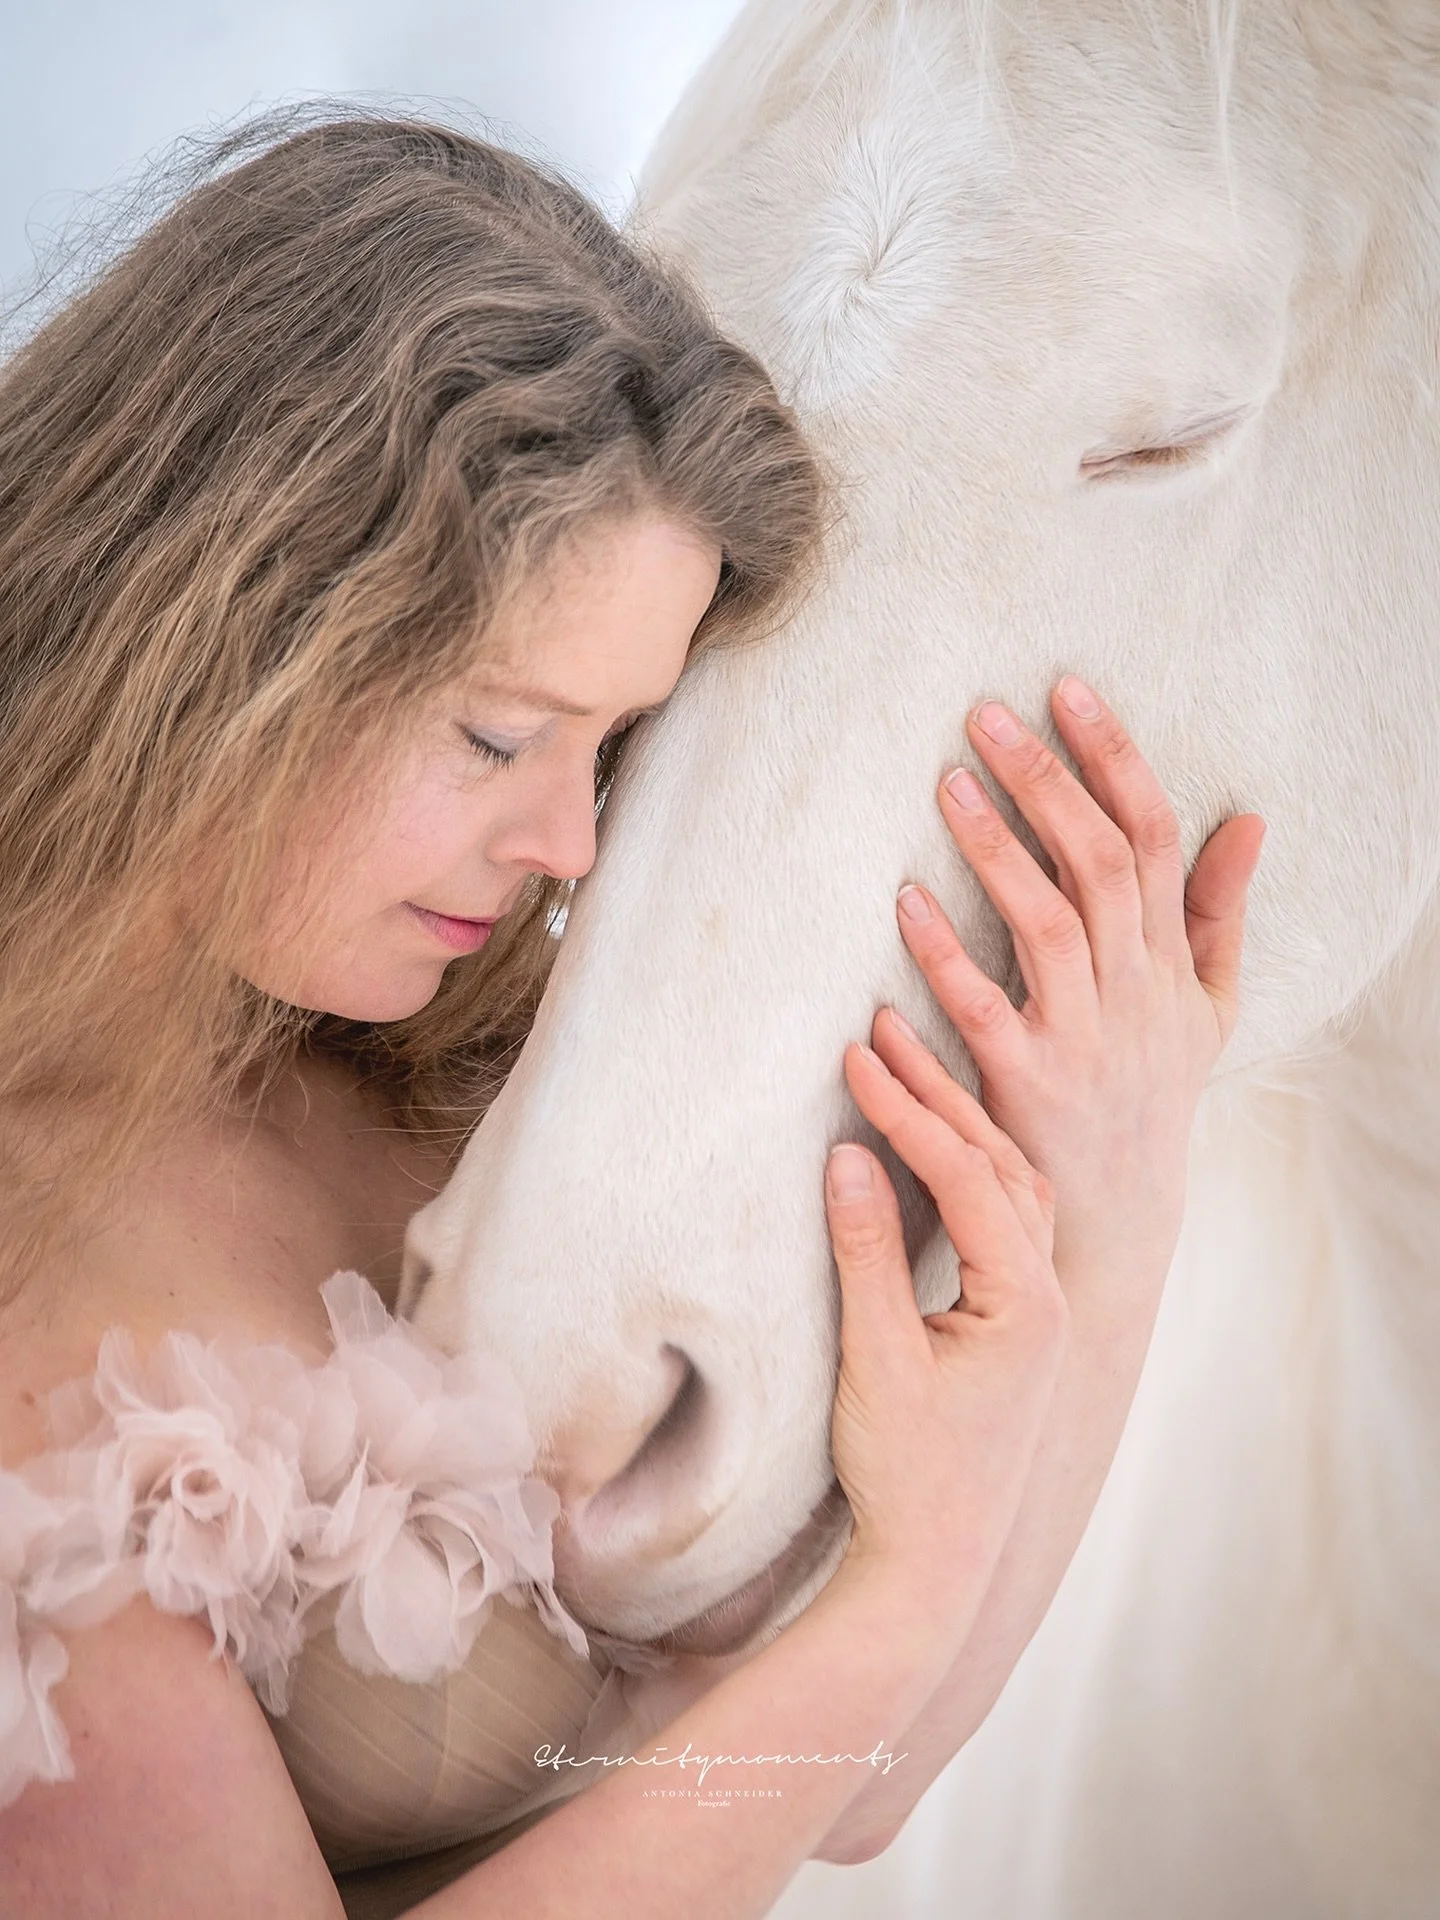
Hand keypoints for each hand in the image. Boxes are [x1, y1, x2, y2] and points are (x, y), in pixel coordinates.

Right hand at [823, 1056, 1067, 1625]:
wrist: (938, 1564)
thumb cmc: (907, 1473)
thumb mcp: (875, 1359)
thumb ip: (865, 1254)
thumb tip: (847, 1154)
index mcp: (1027, 1302)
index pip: (970, 1174)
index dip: (910, 1112)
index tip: (855, 1060)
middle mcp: (1048, 1295)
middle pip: (1001, 1162)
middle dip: (938, 1092)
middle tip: (880, 1030)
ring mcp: (1039, 1309)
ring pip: (1012, 1183)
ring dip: (959, 1120)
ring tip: (903, 1063)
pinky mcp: (1017, 1321)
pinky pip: (1006, 1213)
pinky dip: (970, 1161)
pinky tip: (935, 1141)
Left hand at [890, 676, 1263, 1279]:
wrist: (1115, 1222)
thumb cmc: (1151, 1098)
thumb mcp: (1206, 1008)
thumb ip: (1219, 913)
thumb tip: (1250, 820)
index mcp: (1169, 960)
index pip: (1154, 837)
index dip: (1115, 758)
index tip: (1067, 688)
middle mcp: (1134, 990)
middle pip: (1102, 864)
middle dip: (1049, 781)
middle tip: (987, 715)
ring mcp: (1083, 1038)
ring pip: (1050, 923)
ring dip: (999, 848)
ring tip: (947, 782)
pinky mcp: (1027, 1088)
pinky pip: (985, 1011)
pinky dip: (944, 956)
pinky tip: (904, 903)